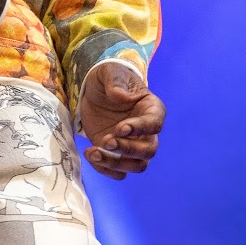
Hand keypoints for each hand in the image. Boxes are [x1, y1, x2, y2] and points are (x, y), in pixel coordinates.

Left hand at [78, 61, 165, 179]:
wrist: (95, 92)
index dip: (140, 129)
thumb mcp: (109, 72)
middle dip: (127, 149)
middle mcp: (146, 131)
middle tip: (106, 141)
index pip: (155, 124)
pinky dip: (105, 170)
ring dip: (116, 163)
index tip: (121, 128)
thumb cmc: (109, 79)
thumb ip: (115, 81)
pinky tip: (90, 155)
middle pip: (148, 150)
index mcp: (152, 109)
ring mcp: (132, 145)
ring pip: (136, 165)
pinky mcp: (116, 154)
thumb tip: (122, 96)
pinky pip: (118, 172)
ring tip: (93, 152)